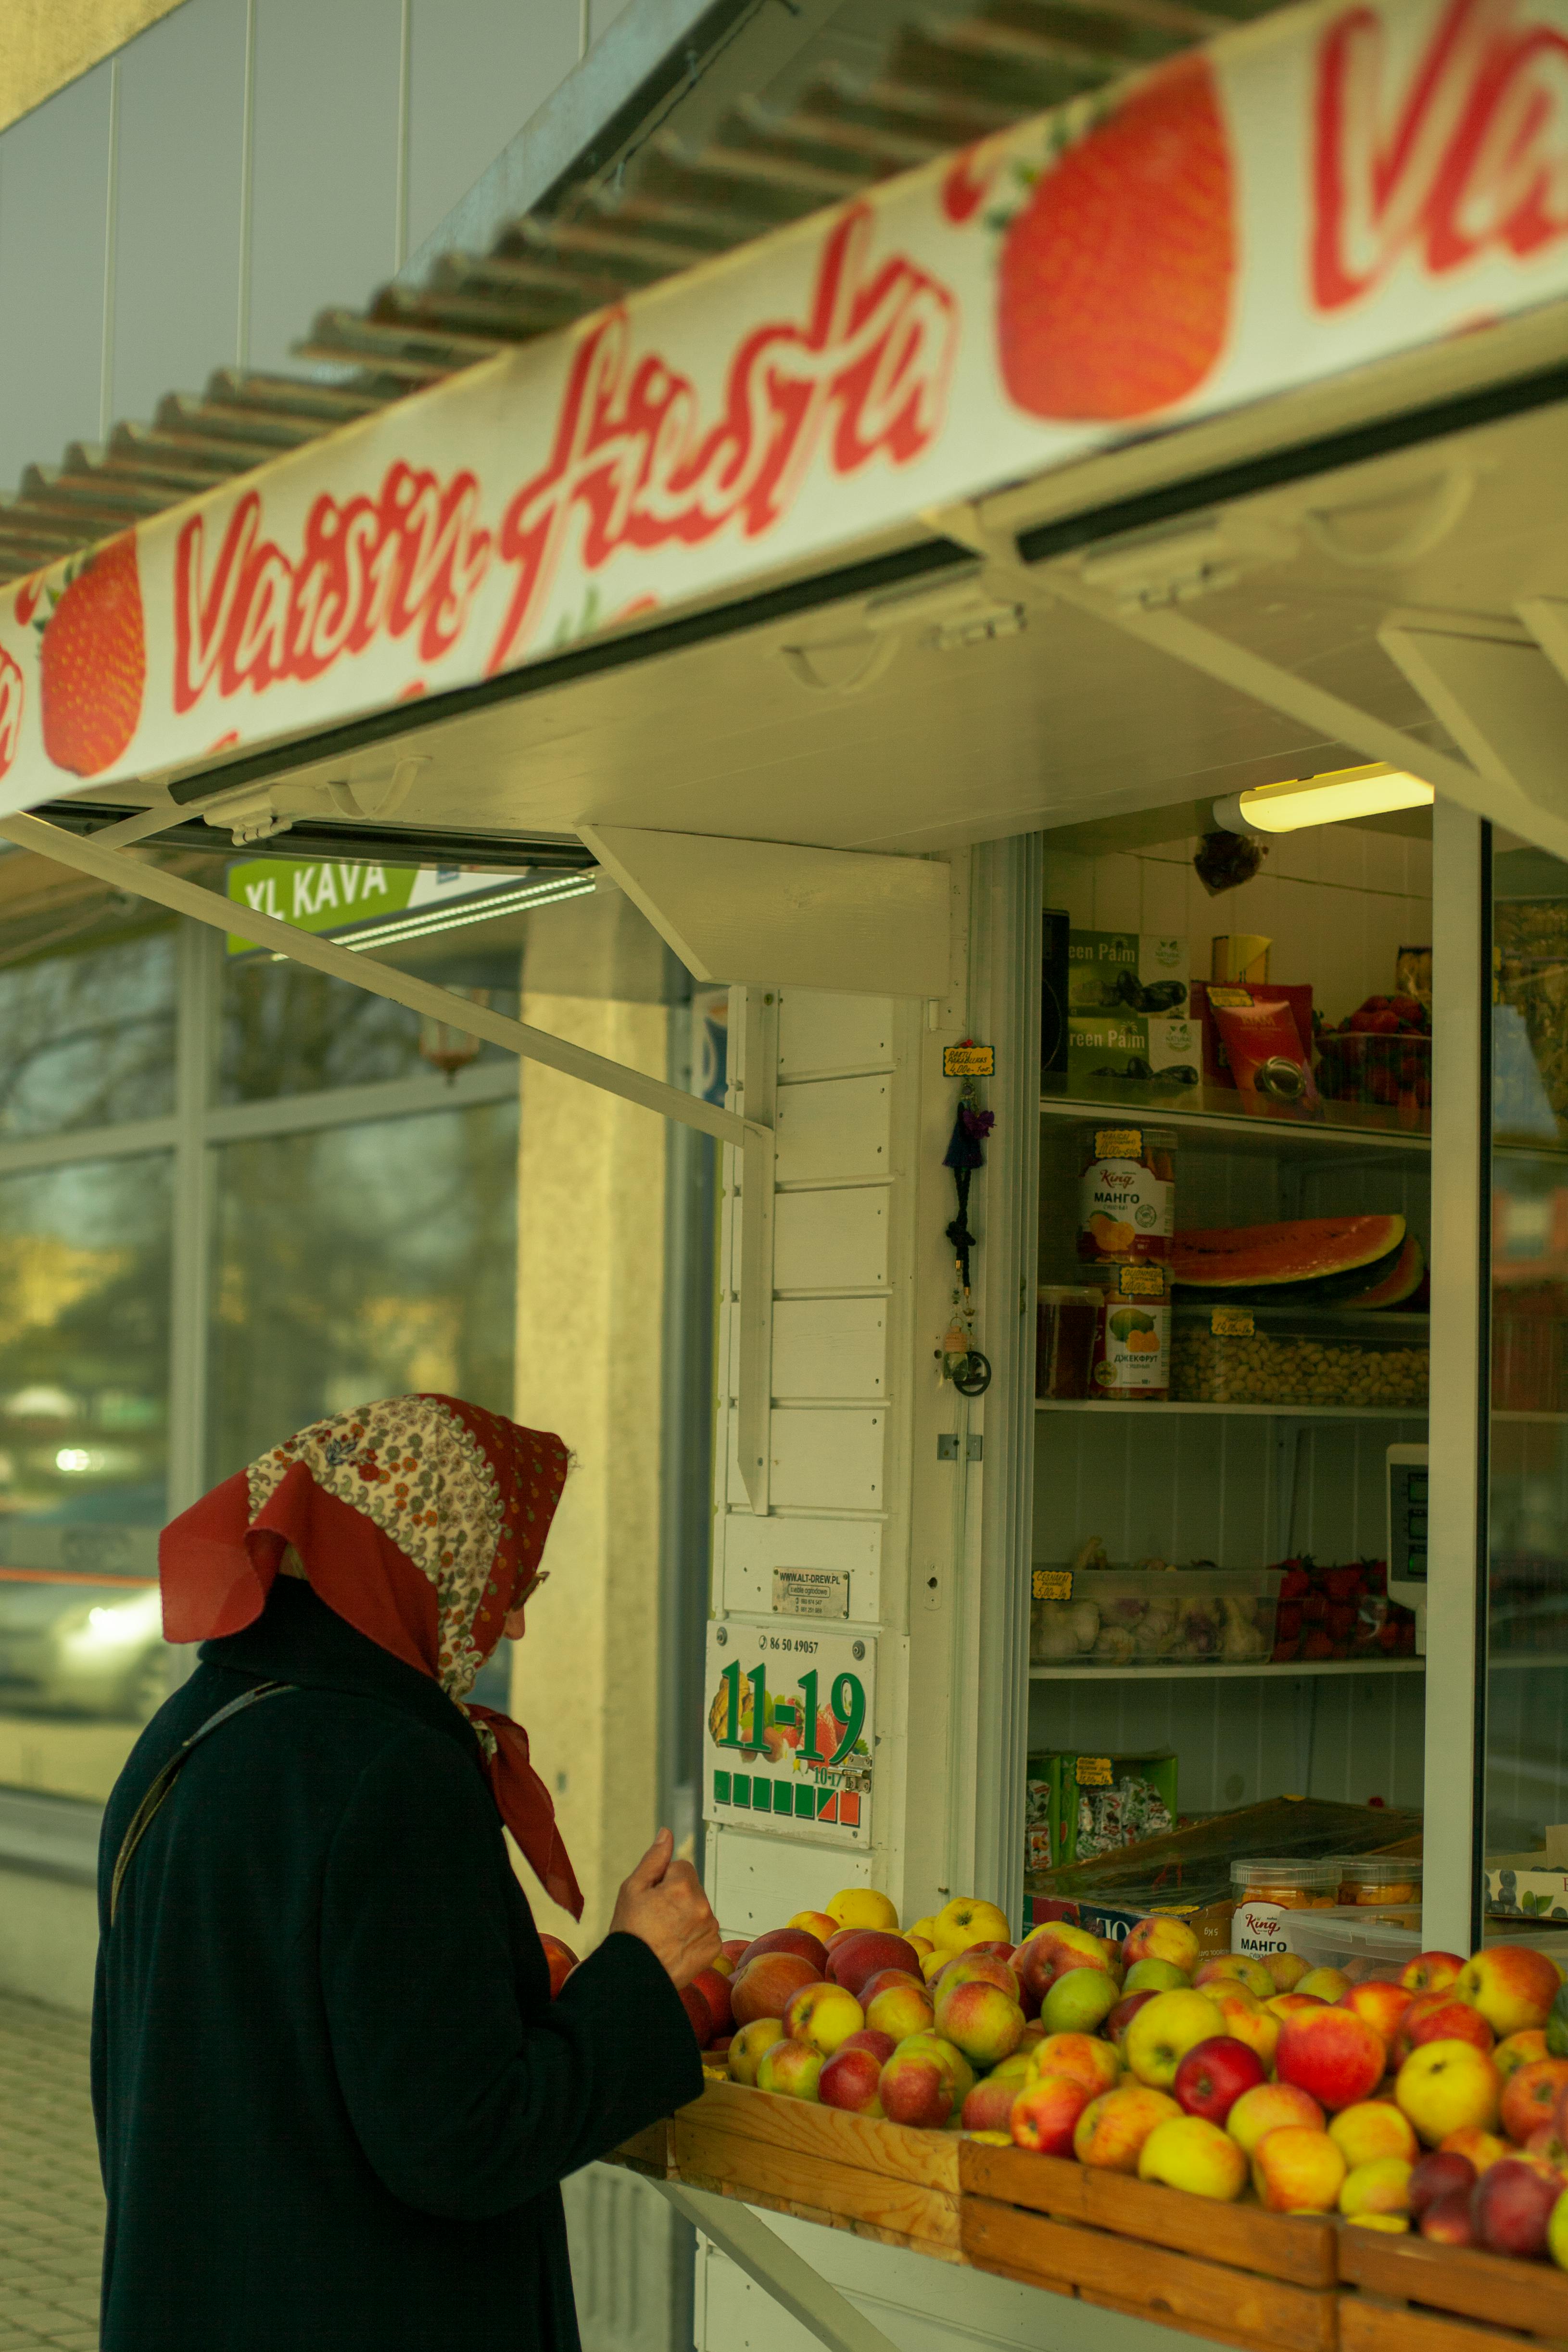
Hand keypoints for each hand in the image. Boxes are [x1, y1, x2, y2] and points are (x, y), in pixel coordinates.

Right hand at [610, 1828, 720, 1990]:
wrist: (633, 1976)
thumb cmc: (630, 1932)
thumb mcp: (632, 1889)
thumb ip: (654, 1859)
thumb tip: (667, 1834)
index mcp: (682, 1887)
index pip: (681, 1867)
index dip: (664, 1881)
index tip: (653, 1899)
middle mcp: (702, 1906)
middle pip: (692, 1888)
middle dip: (677, 1897)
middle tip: (656, 1918)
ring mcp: (710, 1929)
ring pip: (700, 1909)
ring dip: (687, 1915)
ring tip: (665, 1934)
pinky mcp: (714, 1948)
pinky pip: (707, 1931)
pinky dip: (695, 1936)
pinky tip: (677, 1945)